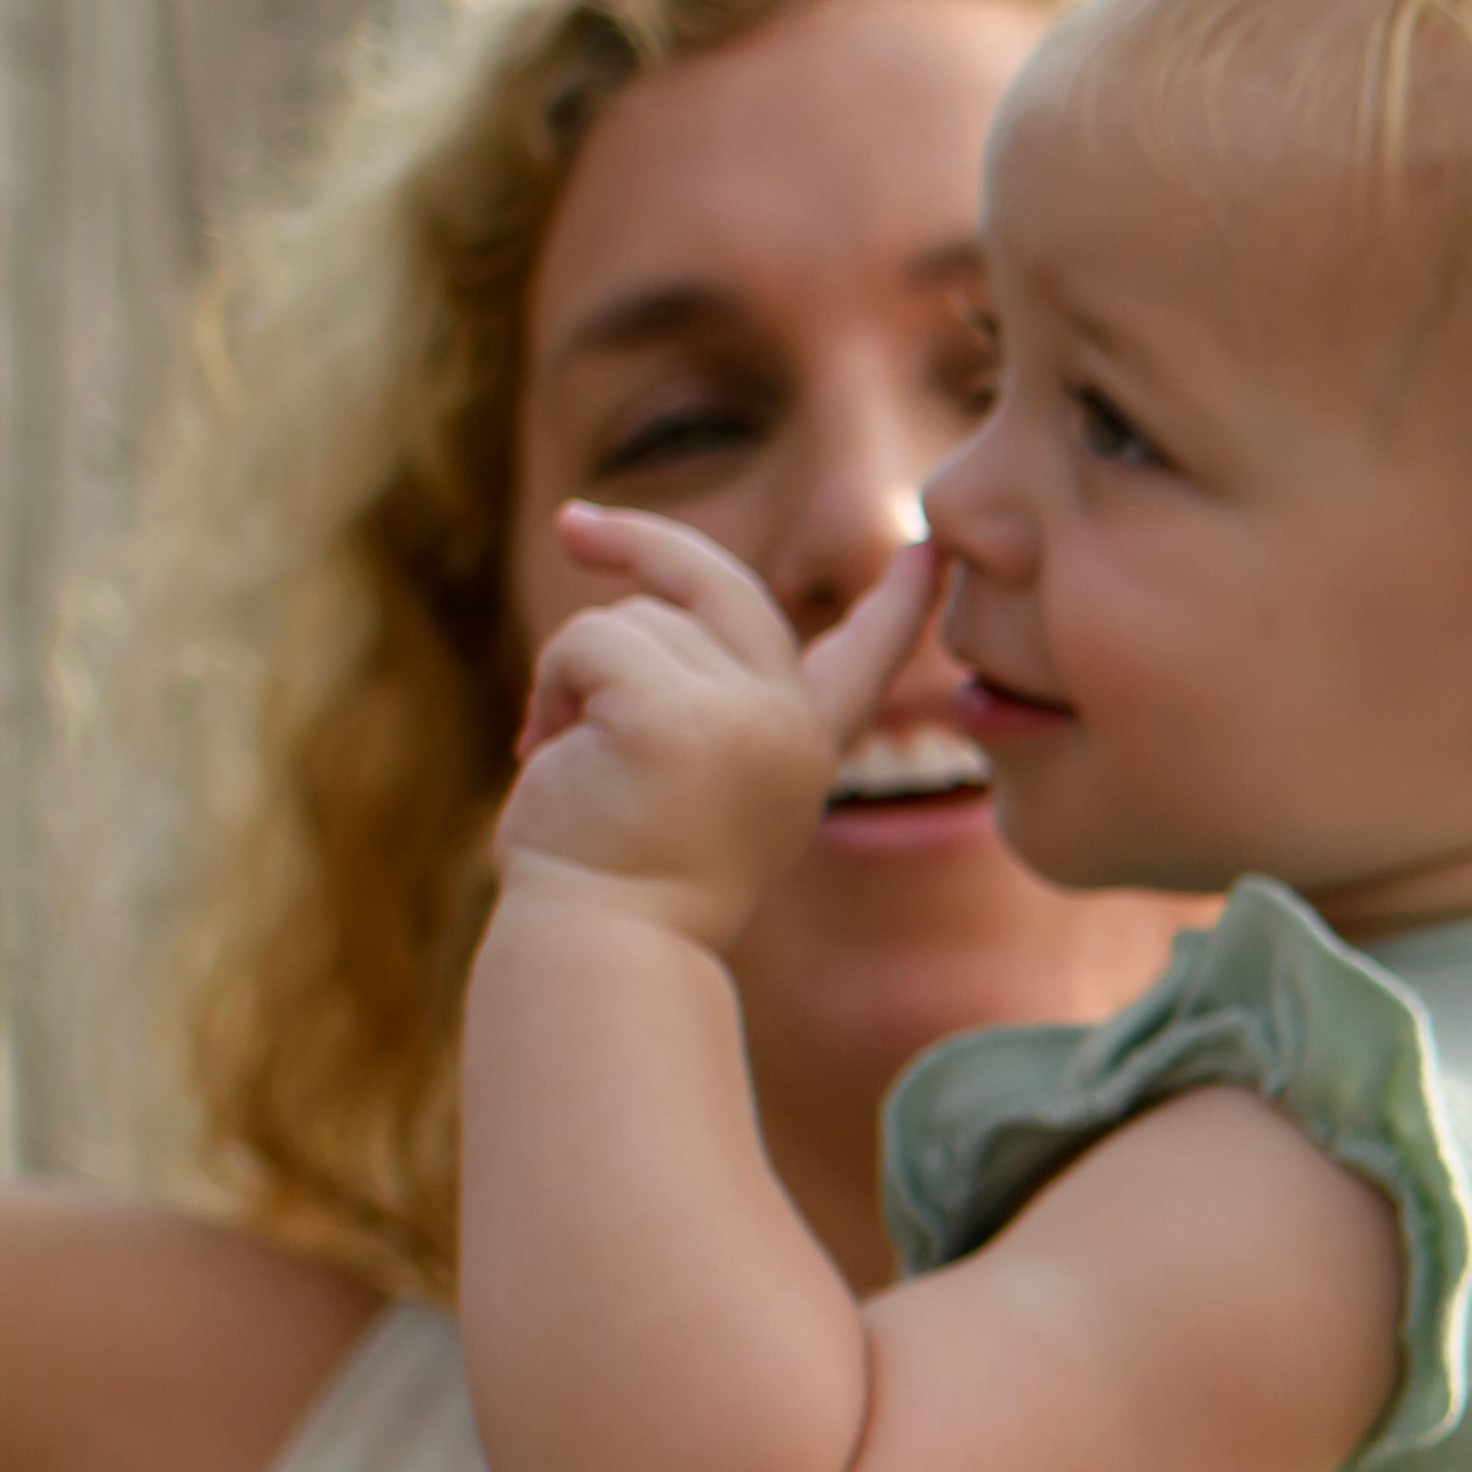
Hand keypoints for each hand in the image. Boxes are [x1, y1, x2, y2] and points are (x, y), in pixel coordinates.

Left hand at [492, 508, 927, 955]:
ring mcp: (743, 715)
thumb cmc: (619, 873)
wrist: (604, 946)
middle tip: (573, 526)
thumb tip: (629, 575)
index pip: (864, 657)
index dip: (897, 602)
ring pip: (632, 617)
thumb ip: (698, 696)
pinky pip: (589, 640)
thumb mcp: (686, 777)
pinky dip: (548, 689)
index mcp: (805, 746)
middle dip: (642, 541)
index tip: (927, 550)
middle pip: (721, 584)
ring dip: (569, 674)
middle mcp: (790, 723)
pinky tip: (544, 752)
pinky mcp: (674, 713)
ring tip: (559, 752)